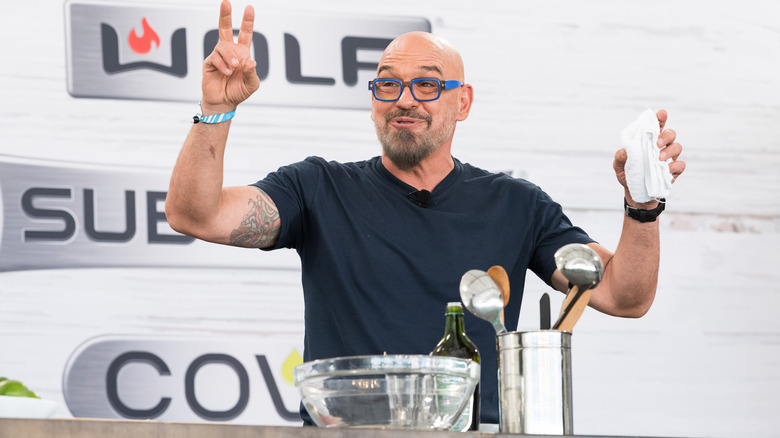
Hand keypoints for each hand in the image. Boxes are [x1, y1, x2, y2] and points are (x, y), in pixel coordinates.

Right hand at [201, 0, 259, 114]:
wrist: (224, 103)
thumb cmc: (238, 92)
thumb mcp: (252, 84)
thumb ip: (252, 73)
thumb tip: (250, 61)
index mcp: (242, 53)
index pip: (245, 34)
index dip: (247, 21)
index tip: (250, 8)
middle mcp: (230, 51)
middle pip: (225, 28)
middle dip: (225, 15)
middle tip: (225, 2)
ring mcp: (218, 56)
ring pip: (223, 46)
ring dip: (230, 57)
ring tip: (234, 68)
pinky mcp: (209, 62)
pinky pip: (215, 57)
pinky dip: (222, 65)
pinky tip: (226, 72)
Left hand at [613, 109, 686, 205]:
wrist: (636, 195)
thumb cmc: (628, 175)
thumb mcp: (619, 167)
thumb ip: (620, 157)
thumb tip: (624, 151)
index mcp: (647, 142)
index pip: (656, 126)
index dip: (660, 118)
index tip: (661, 114)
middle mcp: (660, 147)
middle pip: (670, 134)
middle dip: (665, 135)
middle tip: (657, 143)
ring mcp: (669, 159)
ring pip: (677, 147)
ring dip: (669, 151)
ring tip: (659, 158)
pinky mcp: (673, 171)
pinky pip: (680, 164)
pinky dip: (675, 165)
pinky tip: (667, 169)